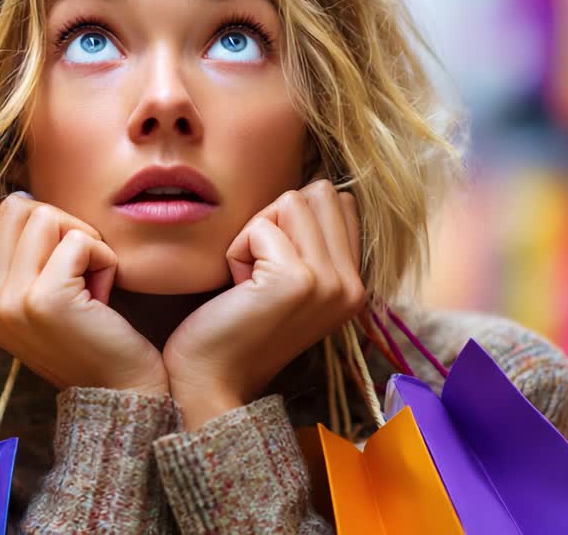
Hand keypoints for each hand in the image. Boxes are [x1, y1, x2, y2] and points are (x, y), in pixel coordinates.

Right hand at [0, 193, 168, 395]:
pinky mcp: (45, 299)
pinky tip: (105, 295)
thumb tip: (8, 201)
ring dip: (83, 240)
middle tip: (82, 267)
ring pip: (45, 216)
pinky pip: (79, 241)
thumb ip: (18, 260)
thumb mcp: (43, 300)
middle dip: (61, 225)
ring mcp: (11, 301)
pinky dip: (104, 259)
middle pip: (15, 208)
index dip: (34, 227)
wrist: (121, 393)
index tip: (61, 262)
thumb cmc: (93, 338)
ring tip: (91, 281)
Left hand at [162, 179, 364, 428]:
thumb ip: (312, 242)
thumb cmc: (237, 325)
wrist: (212, 381)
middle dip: (276, 220)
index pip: (338, 201)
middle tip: (259, 270)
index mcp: (355, 284)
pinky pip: (261, 225)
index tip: (273, 267)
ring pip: (292, 201)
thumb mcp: (290, 281)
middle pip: (319, 193)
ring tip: (249, 280)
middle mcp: (353, 285)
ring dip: (256, 234)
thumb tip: (314, 187)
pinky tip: (238, 289)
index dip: (292, 220)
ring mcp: (329, 283)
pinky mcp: (298, 281)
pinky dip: (237, 251)